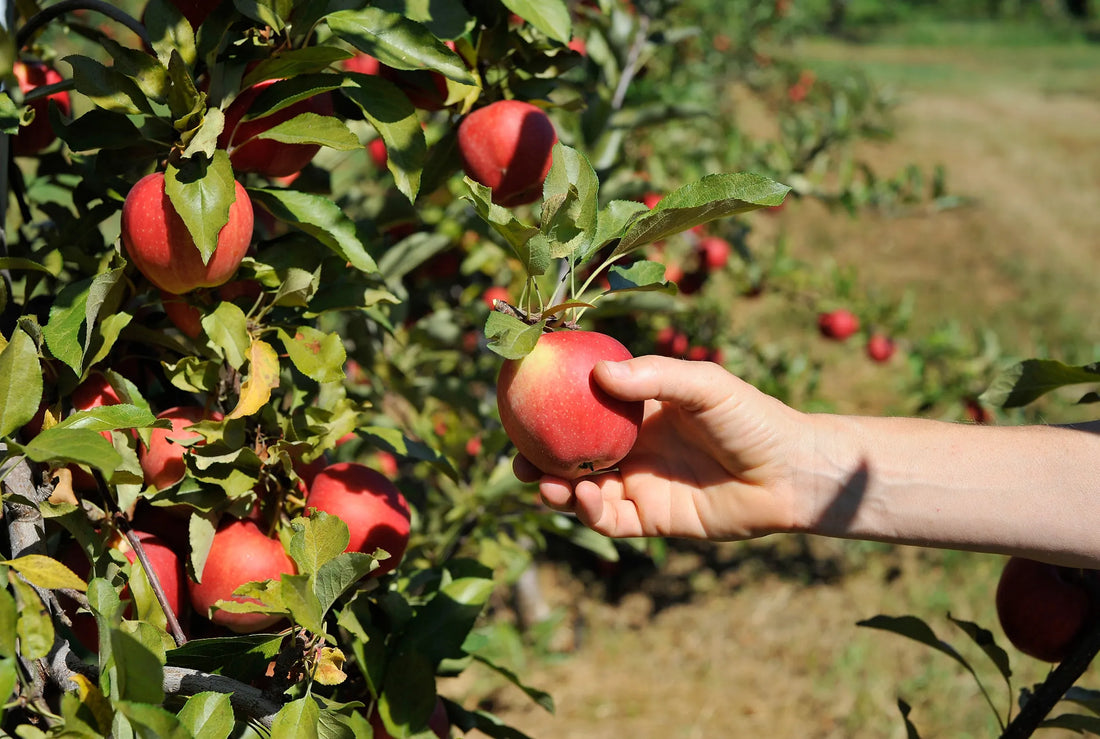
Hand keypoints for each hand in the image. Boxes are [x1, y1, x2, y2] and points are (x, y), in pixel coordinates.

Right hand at [515, 355, 810, 539]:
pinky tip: (585, 496)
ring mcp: (639, 484)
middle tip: (517, 456)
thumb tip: (597, 376)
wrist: (789, 472)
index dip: (553, 408)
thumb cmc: (752, 418)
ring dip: (558, 488)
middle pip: (572, 454)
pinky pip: (609, 519)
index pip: (584, 409)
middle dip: (540, 458)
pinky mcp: (651, 520)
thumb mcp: (703, 386)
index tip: (522, 402)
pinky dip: (589, 511)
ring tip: (543, 481)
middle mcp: (632, 448)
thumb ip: (653, 377)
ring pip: (583, 490)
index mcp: (639, 412)